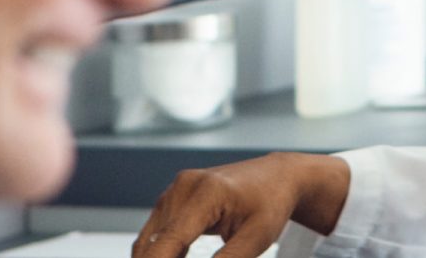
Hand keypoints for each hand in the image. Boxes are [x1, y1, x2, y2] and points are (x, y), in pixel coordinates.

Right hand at [132, 152, 349, 257]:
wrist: (275, 176)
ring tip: (193, 256)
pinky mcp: (172, 198)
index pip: (170, 240)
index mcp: (207, 193)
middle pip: (153, 242)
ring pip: (149, 240)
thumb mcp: (256, 238)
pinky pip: (156, 233)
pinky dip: (161, 253)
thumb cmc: (270, 203)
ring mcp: (175, 190)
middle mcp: (184, 187)